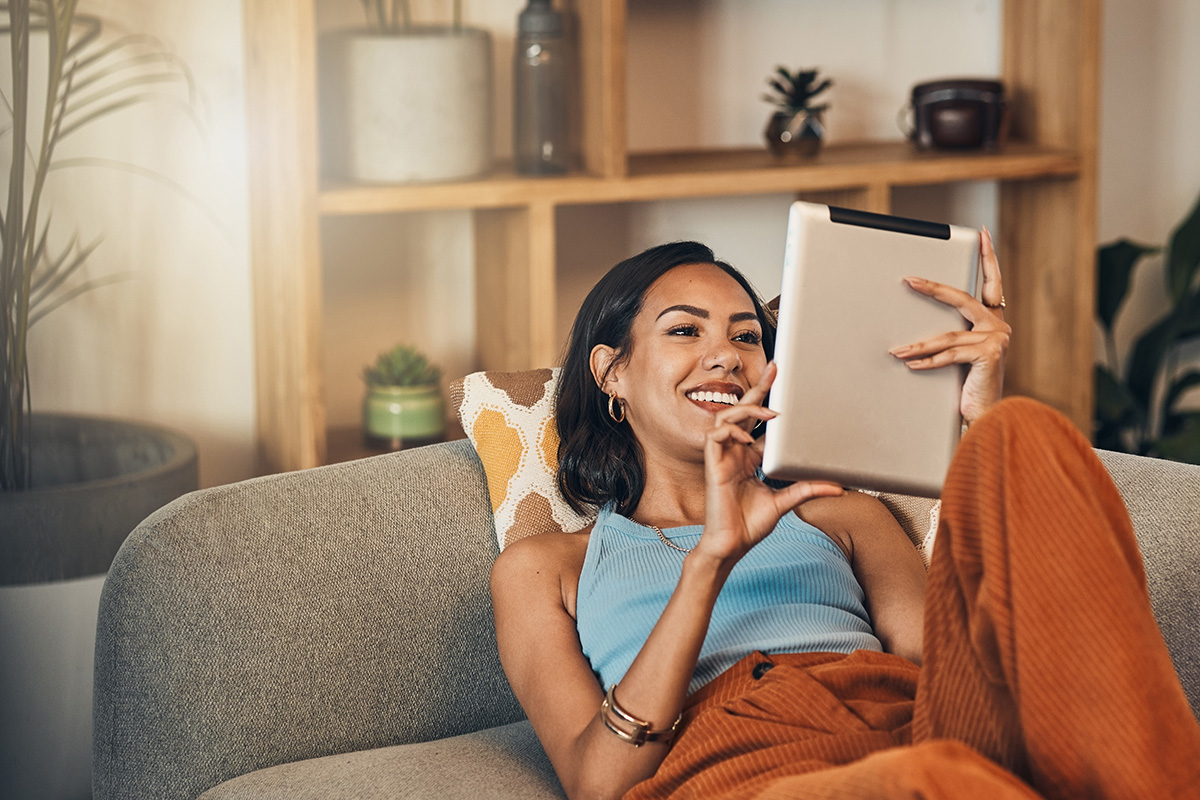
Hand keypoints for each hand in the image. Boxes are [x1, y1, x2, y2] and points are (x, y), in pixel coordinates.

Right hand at [698, 362, 841, 562]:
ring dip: (747, 410)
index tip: (783, 384)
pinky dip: (731, 430)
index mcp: (749, 458)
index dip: (768, 402)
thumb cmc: (750, 524)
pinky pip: (716, 435)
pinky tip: (746, 437)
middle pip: (743, 411)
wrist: (732, 544)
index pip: (758, 423)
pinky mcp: (712, 465)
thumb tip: (837, 487)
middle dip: (758, 389)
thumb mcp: (785, 501)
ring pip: (726, 417)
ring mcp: (722, 457)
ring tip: (768, 414)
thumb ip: (807, 489)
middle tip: (774, 369)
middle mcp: (735, 453)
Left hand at [889, 227, 1010, 424]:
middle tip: (909, 280)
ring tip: (896, 350)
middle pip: (962, 299)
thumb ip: (952, 336)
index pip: (992, 282)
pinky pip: (950, 355)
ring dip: (918, 344)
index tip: (984, 234)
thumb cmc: (970, 385)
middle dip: (933, 289)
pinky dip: (927, 361)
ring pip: (948, 335)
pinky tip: (910, 364)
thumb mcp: (961, 355)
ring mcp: (996, 340)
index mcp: (993, 320)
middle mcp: (998, 326)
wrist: (986, 414)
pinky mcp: (989, 355)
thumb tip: (916, 326)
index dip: (989, 258)